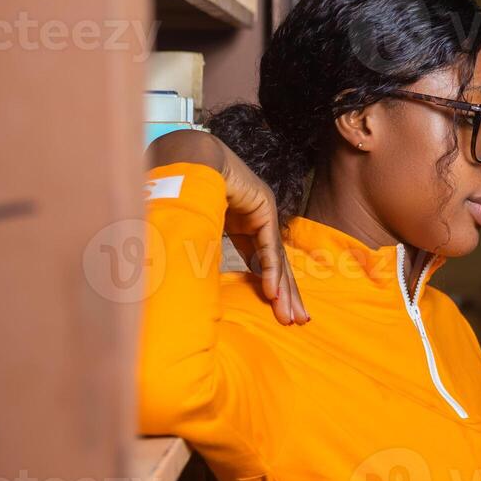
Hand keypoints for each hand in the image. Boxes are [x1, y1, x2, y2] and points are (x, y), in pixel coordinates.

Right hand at [146, 130, 308, 325]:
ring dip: (283, 290)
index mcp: (244, 223)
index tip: (279, 311)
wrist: (187, 159)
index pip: (262, 261)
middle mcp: (258, 219)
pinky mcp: (263, 208)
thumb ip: (199, 252)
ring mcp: (264, 212)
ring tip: (292, 316)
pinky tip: (274, 292)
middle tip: (298, 321)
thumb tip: (183, 281)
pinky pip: (267, 247)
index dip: (271, 286)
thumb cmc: (182, 191)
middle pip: (277, 264)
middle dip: (287, 294)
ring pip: (277, 259)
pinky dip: (270, 270)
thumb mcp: (196, 231)